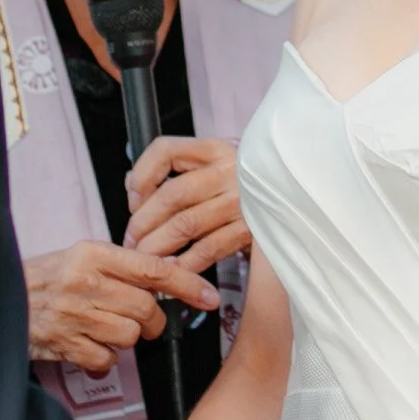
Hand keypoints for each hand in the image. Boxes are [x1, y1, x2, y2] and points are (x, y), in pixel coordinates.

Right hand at [24, 240, 218, 373]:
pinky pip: (106, 360)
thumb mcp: (81, 258)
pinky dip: (103, 358)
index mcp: (92, 254)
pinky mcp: (64, 344)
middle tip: (142, 319)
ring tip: (105, 328)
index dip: (187, 283)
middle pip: (145, 308)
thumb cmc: (44, 279)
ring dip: (126, 338)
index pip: (153, 268)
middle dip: (152, 320)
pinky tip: (88, 344)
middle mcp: (85, 282)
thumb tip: (166, 273)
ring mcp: (73, 315)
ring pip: (129, 335)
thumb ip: (120, 265)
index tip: (210, 296)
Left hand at [124, 136, 248, 273]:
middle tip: (131, 241)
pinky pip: (208, 250)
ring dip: (157, 246)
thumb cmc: (236, 189)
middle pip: (171, 195)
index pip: (166, 150)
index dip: (141, 174)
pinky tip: (171, 271)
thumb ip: (171, 172)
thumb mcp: (209, 169)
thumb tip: (132, 186)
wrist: (287, 205)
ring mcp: (242, 201)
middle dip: (143, 222)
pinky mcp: (250, 230)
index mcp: (214, 149)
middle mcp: (229, 170)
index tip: (132, 199)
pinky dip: (184, 263)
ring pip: (185, 225)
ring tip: (144, 258)